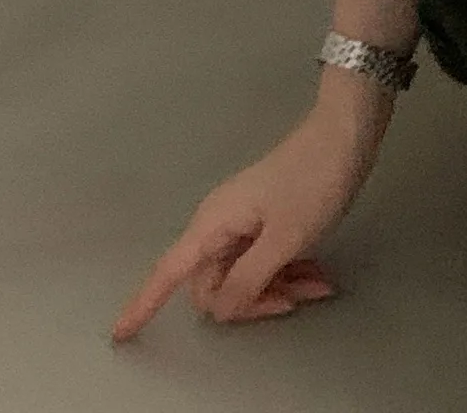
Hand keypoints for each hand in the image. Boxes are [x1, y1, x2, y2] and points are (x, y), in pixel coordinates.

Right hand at [110, 107, 381, 341]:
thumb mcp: (284, 238)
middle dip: (252, 300)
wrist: (346, 133)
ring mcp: (244, 220)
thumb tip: (220, 309)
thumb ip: (248, 280)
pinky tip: (317, 273)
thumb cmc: (314, 180)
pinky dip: (287, 270)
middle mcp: (220, 223)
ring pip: (246, 273)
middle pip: (216, 283)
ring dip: (278, 285)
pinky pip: (265, 258)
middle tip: (294, 298)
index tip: (121, 334)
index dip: (143, 304)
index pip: (168, 272)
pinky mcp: (268, 218)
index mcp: (213, 225)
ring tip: (317, 283)